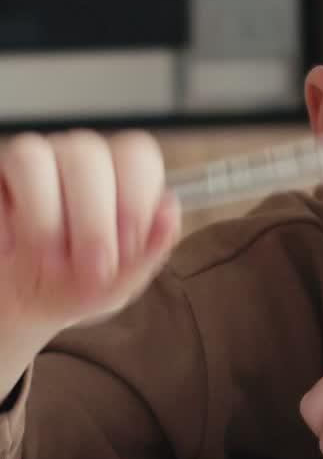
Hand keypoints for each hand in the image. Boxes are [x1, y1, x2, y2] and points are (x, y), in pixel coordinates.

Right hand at [0, 129, 180, 361]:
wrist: (23, 305)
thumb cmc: (77, 284)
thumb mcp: (120, 281)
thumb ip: (150, 250)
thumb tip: (169, 213)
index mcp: (119, 176)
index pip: (136, 153)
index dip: (135, 199)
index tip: (129, 245)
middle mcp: (75, 159)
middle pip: (86, 154)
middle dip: (92, 222)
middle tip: (92, 270)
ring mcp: (30, 163)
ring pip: (33, 158)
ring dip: (44, 222)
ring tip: (48, 262)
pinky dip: (5, 226)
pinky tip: (12, 252)